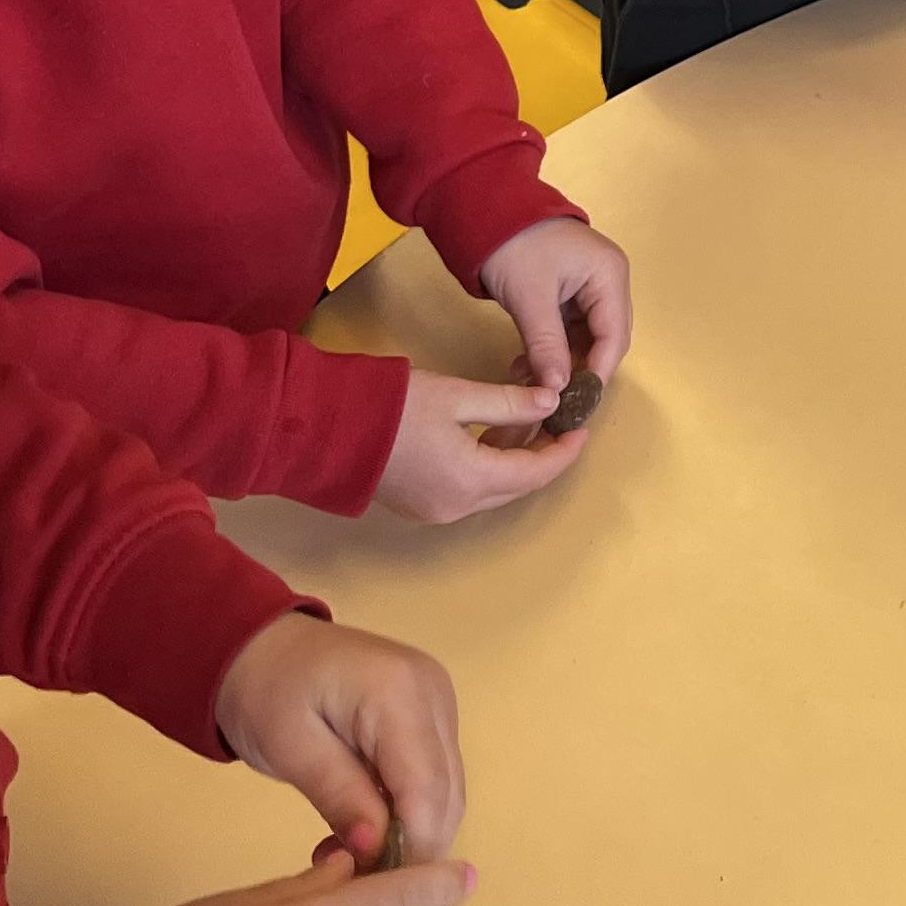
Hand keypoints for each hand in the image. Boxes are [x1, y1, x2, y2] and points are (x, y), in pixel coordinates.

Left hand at [213, 611, 465, 867]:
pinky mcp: (432, 715)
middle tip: (356, 884)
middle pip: (446, 793)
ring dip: (410, 833)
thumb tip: (377, 852)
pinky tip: (366, 829)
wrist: (261, 646)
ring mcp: (439, 702)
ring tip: (353, 860)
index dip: (411, 848)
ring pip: (446, 791)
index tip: (375, 892)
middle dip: (412, 847)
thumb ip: (339, 797)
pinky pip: (434, 777)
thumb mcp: (290, 748)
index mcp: (400, 693)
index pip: (427, 789)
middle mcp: (435, 694)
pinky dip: (407, 812)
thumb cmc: (265, 692)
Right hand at [373, 368, 580, 522]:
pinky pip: (468, 490)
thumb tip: (550, 402)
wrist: (325, 428)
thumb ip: (509, 404)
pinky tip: (491, 434)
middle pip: (516, 485)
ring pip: (493, 489)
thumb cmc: (392, 407)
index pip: (535, 473)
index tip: (581, 429)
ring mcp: (435, 510)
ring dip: (513, 459)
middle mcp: (457, 506)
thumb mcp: (457, 396)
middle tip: (558, 421)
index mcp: (472, 481)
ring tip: (526, 420)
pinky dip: (487, 465)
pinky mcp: (418, 504)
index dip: (563, 452)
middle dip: (541, 455)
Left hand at [479, 216, 627, 392]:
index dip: (597, 373)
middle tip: (553, 398)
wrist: (486, 210)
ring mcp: (590, 287)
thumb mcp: (530, 298)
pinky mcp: (570, 292)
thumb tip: (556, 390)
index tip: (575, 404)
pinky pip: (569, 330)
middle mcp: (608, 282)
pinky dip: (551, 349)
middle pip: (605, 340)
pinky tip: (527, 364)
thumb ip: (547, 345)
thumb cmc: (514, 244)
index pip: (615, 336)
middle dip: (580, 371)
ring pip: (586, 339)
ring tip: (531, 382)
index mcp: (610, 276)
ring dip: (562, 363)